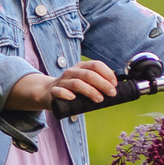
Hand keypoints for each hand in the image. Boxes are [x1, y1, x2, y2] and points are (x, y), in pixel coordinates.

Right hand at [5, 60, 119, 110]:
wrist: (47, 93)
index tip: (115, 84)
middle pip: (88, 74)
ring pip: (77, 83)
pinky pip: (59, 91)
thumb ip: (97, 84)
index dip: (107, 73)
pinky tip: (74, 98)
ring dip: (90, 91)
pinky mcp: (54, 92)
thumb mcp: (85, 83)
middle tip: (111, 93)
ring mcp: (62, 81)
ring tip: (99, 99)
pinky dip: (67, 94)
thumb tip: (116, 90)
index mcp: (81, 67)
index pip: (95, 65)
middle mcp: (72, 72)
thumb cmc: (72, 90)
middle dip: (102, 83)